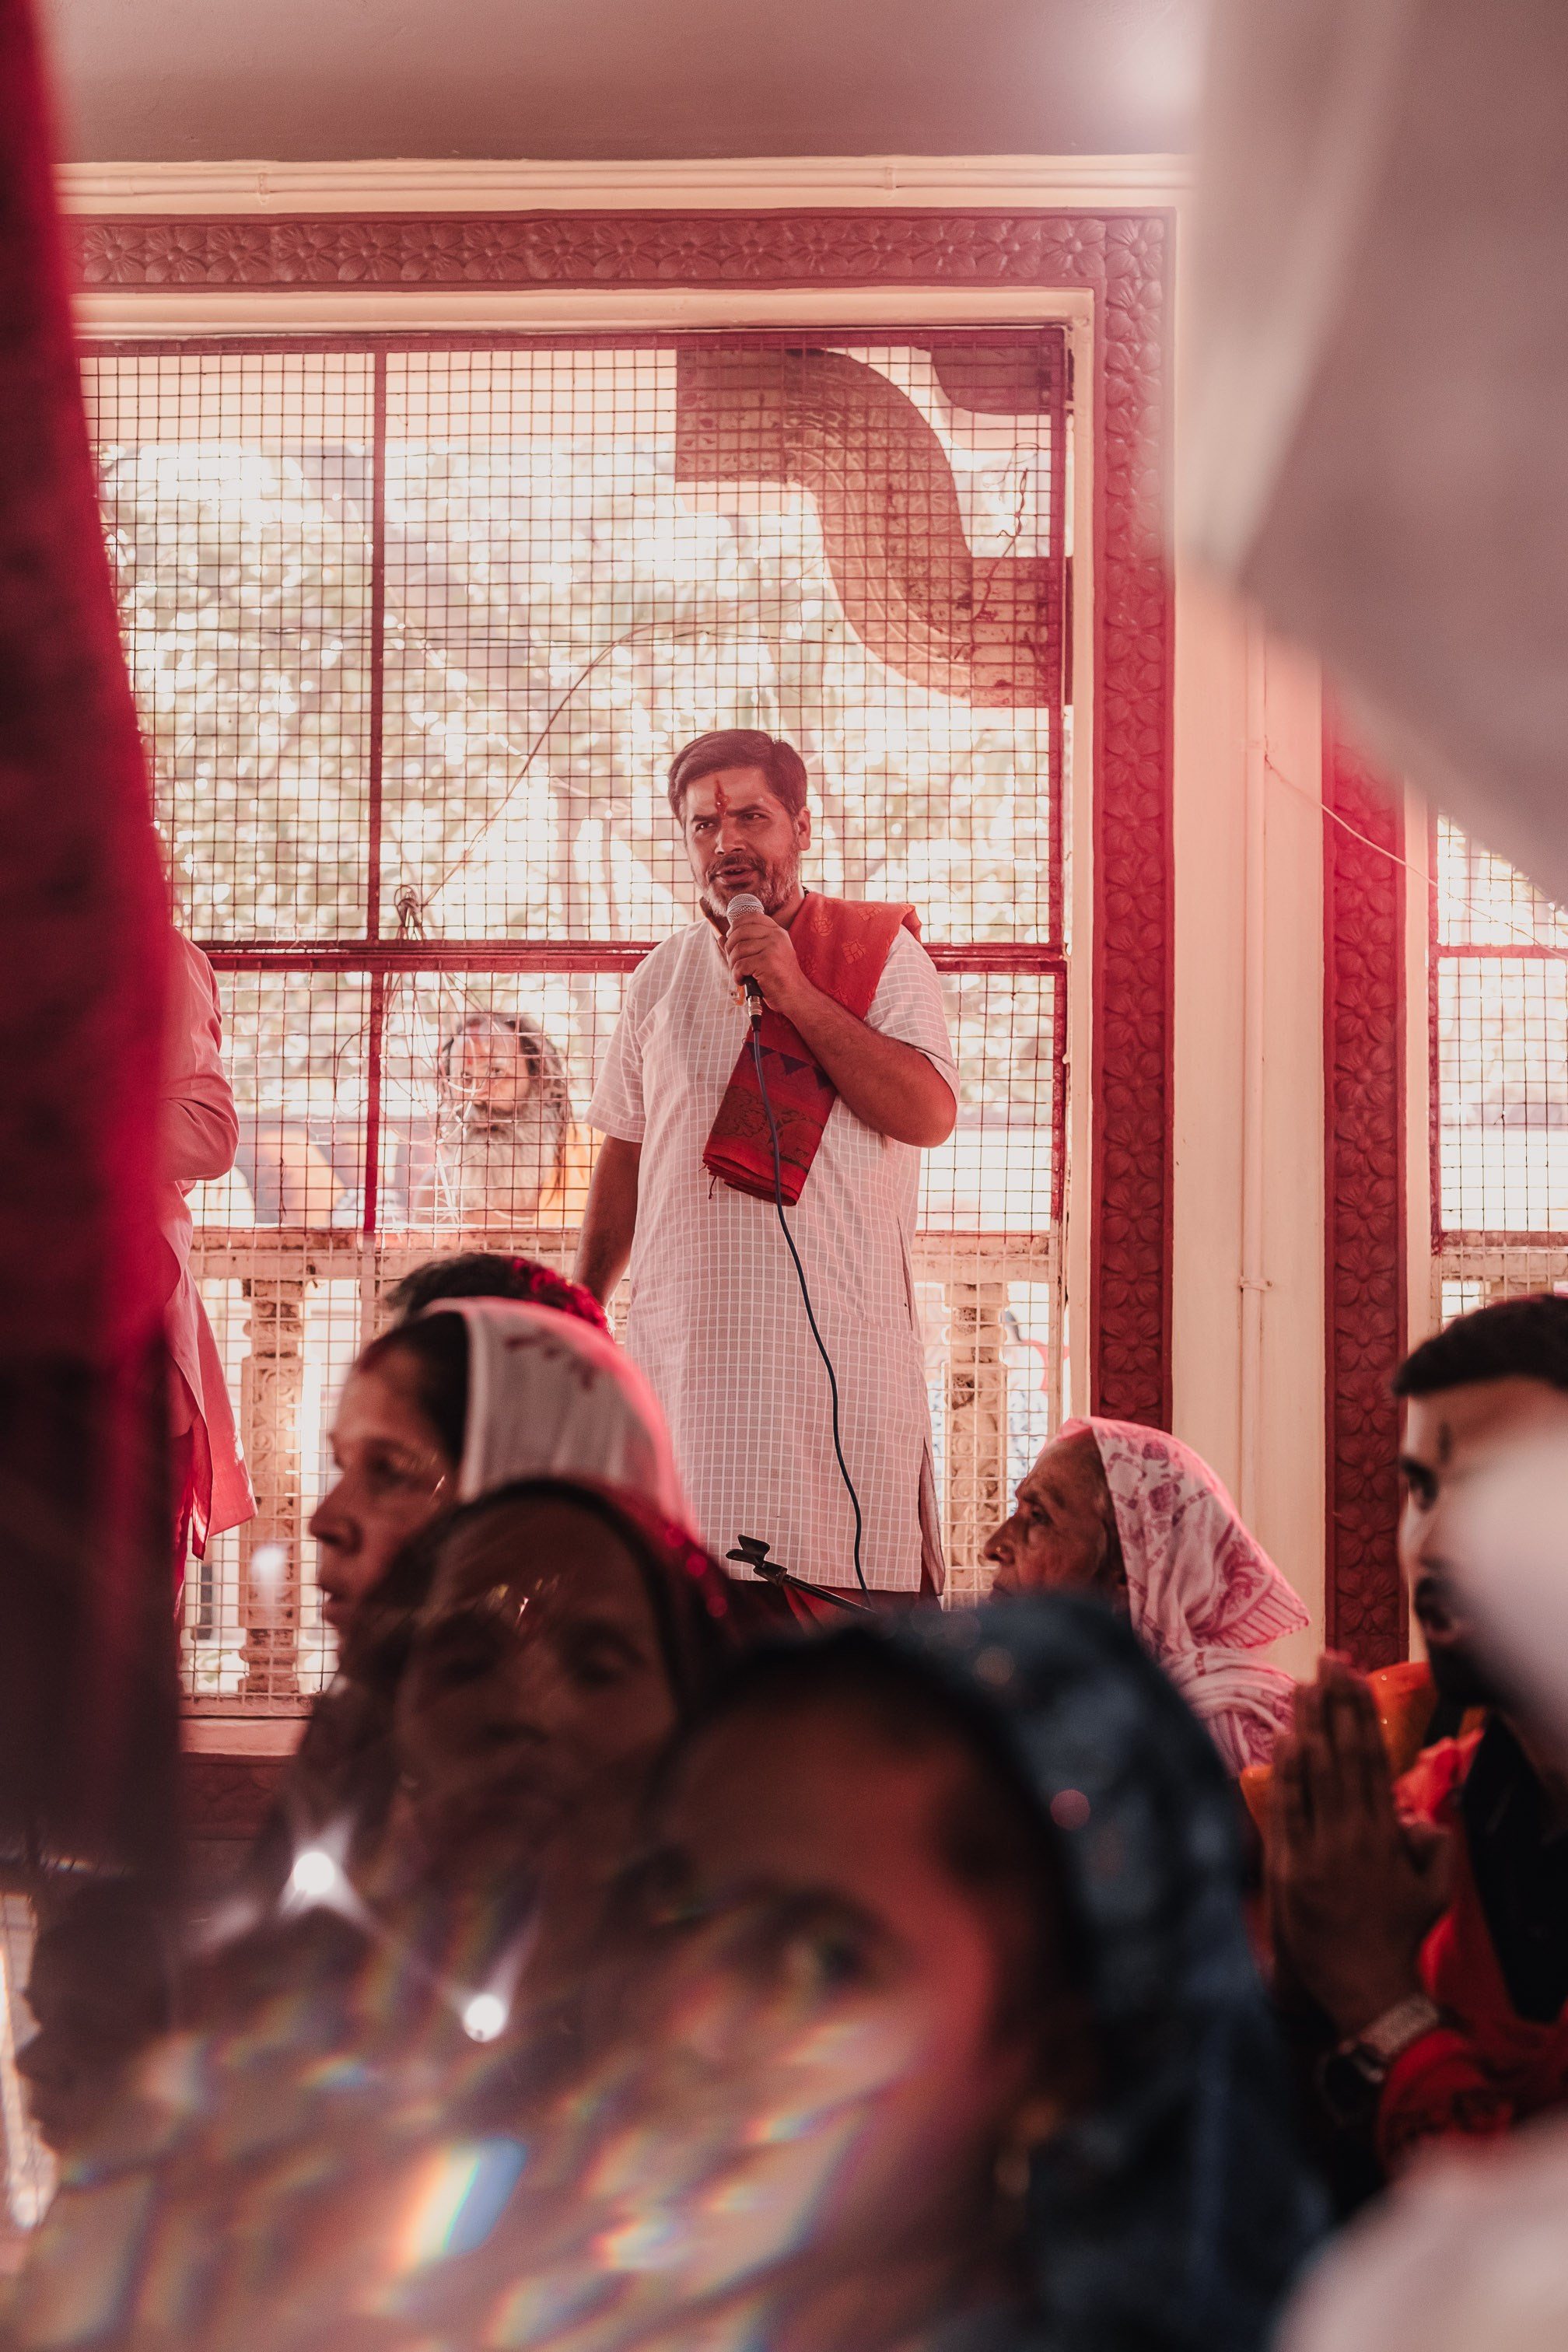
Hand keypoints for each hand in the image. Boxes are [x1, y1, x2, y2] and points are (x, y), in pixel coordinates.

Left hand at [722, 906, 811, 1019]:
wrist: (795, 996)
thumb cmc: (778, 978)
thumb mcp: (764, 956)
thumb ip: (744, 945)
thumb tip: (721, 938)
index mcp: (777, 931)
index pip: (751, 916)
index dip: (736, 926)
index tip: (732, 940)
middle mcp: (776, 936)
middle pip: (740, 932)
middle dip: (730, 948)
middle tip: (734, 963)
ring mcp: (773, 947)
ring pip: (738, 949)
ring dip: (733, 964)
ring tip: (740, 974)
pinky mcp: (767, 962)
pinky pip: (740, 965)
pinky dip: (737, 975)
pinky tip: (743, 980)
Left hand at [1268, 1656, 1450, 2038]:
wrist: (1367, 1988)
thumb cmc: (1400, 1938)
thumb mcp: (1433, 1890)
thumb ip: (1433, 1845)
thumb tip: (1417, 1812)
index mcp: (1386, 1835)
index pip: (1372, 1759)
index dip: (1362, 1714)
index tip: (1355, 1677)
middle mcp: (1352, 1834)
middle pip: (1341, 1754)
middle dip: (1334, 1704)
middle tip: (1328, 1661)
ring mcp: (1317, 1849)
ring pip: (1311, 1774)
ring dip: (1307, 1725)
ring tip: (1303, 1686)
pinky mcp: (1289, 1868)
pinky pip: (1286, 1809)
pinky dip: (1284, 1771)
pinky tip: (1283, 1738)